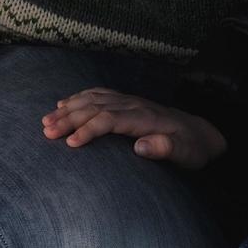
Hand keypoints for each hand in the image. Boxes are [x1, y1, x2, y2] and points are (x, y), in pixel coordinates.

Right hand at [39, 89, 225, 167]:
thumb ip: (165, 149)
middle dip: (69, 118)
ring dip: (68, 108)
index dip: (89, 130)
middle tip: (46, 131)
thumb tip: (140, 146)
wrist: (201, 133)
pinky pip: (99, 94)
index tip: (70, 143)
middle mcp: (133, 105)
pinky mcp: (126, 102)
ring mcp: (129, 101)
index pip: (110, 120)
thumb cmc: (191, 148)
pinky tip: (64, 102)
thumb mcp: (185, 153)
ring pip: (93, 99)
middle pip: (95, 107)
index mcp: (144, 118)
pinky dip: (79, 97)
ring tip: (46, 120)